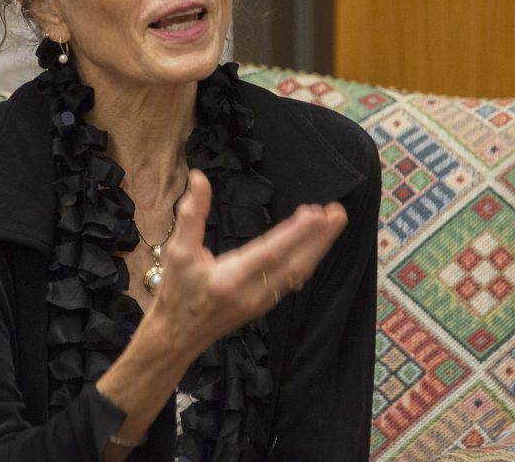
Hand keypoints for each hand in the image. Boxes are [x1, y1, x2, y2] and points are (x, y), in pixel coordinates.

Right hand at [149, 169, 347, 351]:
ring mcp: (262, 301)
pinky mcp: (265, 304)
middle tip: (337, 212)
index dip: (295, 234)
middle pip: (295, 264)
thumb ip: (190, 214)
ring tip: (332, 222)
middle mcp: (252, 292)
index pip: (270, 253)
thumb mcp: (177, 251)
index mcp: (229, 279)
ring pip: (298, 273)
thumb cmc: (176, 292)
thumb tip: (200, 177)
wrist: (177, 336)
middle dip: (319, 238)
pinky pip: (293, 279)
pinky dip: (308, 259)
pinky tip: (316, 245)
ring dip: (318, 247)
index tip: (315, 214)